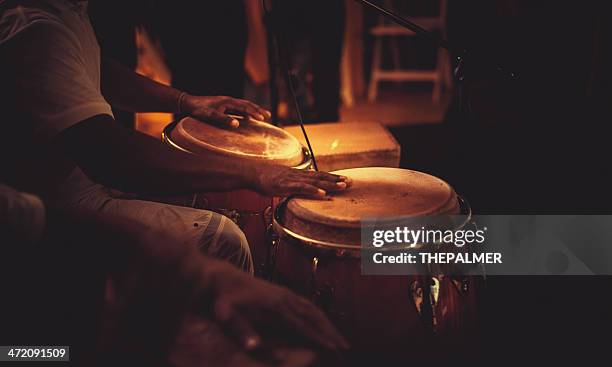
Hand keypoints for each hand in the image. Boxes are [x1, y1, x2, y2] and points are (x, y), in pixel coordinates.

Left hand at [182, 95, 271, 127]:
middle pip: (247, 104)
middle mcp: (229, 100)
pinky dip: (246, 110)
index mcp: (228, 102)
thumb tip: (238, 124)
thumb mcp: (211, 116)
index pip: (245, 107)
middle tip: (269, 115)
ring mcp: (226, 101)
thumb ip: (224, 119)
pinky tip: (247, 116)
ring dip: (253, 109)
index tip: (264, 118)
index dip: (254, 113)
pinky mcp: (223, 104)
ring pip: (243, 104)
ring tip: (262, 115)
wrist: (188, 103)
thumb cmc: (199, 110)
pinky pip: (238, 106)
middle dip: (258, 109)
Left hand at [200, 260, 348, 352]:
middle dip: (330, 332)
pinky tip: (322, 324)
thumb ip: (240, 331)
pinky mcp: (282, 293)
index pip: (302, 324)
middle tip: (345, 347)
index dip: (318, 337)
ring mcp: (284, 294)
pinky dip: (318, 316)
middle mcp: (284, 298)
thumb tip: (254, 347)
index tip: (333, 348)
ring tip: (340, 339)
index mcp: (275, 305)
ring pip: (313, 309)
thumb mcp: (225, 314)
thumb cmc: (222, 298)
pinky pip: (306, 305)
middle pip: (314, 316)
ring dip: (328, 324)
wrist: (222, 276)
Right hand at [252, 165, 350, 197]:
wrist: (252, 172)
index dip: (333, 177)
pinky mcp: (285, 185)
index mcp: (298, 174)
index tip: (346, 179)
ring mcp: (292, 179)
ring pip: (314, 181)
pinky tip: (322, 193)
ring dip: (329, 184)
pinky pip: (301, 188)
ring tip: (343, 186)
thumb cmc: (265, 178)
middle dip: (336, 179)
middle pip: (321, 177)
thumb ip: (292, 186)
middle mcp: (298, 175)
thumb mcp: (282, 181)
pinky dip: (312, 190)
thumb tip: (299, 192)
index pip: (319, 175)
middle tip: (351, 182)